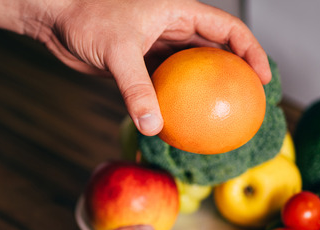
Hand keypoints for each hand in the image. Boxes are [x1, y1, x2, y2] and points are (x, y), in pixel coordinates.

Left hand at [33, 0, 270, 135]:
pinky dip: (176, 103)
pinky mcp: (140, 64)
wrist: (56, 19)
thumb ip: (136, 88)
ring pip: (192, 71)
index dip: (251, 51)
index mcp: (178, 11)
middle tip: (249, 105)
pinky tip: (182, 126)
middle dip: (236, 74)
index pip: (228, 28)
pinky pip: (166, 86)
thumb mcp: (117, 51)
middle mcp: (172, 27)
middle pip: (216, 51)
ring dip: (206, 92)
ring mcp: (157, 46)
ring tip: (221, 120)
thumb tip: (154, 127)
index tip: (263, 78)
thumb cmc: (85, 18)